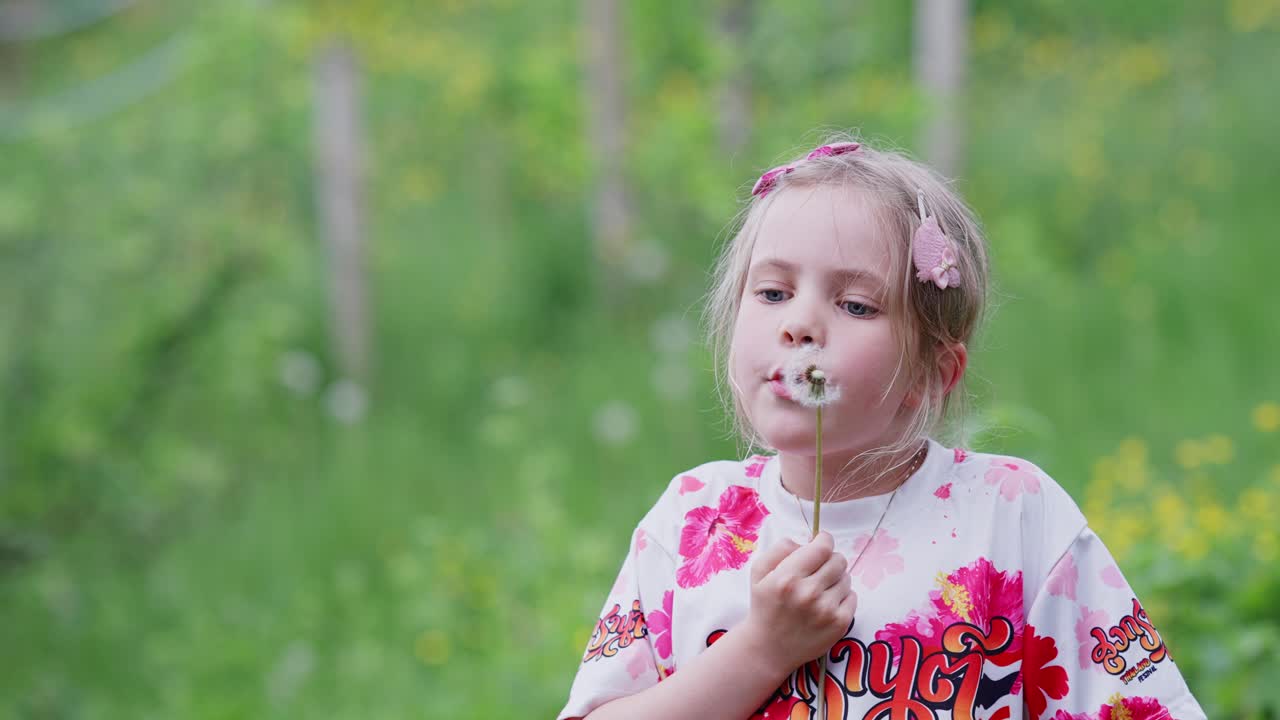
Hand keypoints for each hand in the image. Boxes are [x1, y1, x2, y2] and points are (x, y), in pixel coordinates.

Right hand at [740, 532, 857, 672]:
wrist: (768, 649)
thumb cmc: (764, 606)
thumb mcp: (759, 572)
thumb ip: (780, 548)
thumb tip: (808, 540)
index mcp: (788, 578)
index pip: (822, 547)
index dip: (824, 540)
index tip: (820, 542)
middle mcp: (809, 593)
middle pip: (838, 560)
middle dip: (829, 560)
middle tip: (818, 569)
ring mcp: (826, 610)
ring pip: (846, 578)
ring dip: (835, 580)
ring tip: (819, 591)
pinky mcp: (840, 624)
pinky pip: (853, 597)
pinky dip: (842, 597)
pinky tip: (826, 604)